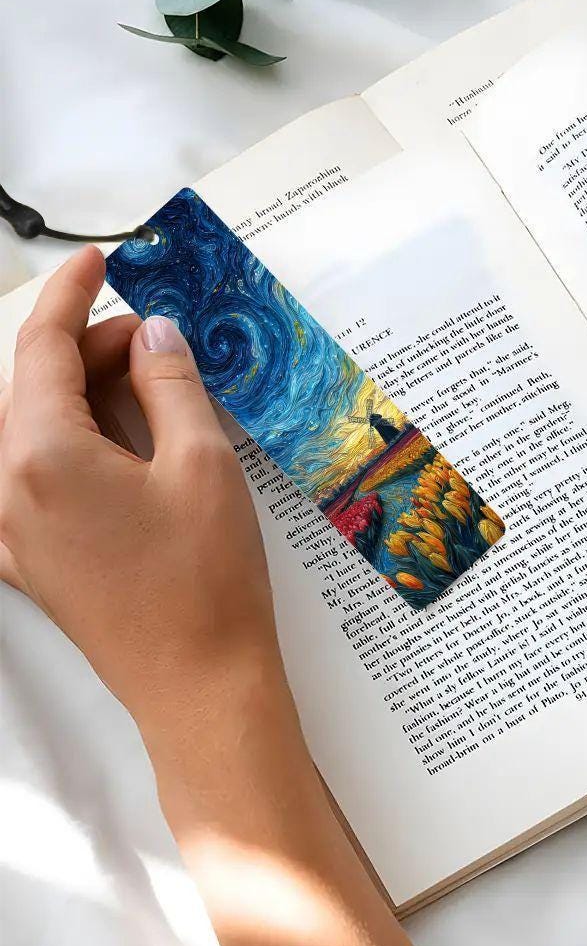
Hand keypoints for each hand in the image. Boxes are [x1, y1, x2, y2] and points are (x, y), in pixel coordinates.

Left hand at [0, 247, 407, 945]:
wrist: (200, 686)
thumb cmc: (207, 576)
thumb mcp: (202, 462)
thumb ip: (170, 382)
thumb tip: (152, 333)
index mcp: (39, 457)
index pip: (43, 348)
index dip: (72, 293)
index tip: (100, 259)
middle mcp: (6, 491)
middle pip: (34, 388)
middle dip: (90, 348)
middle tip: (157, 339)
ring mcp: (12, 531)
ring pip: (36, 430)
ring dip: (86, 394)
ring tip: (154, 385)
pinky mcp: (33, 558)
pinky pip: (40, 474)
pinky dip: (79, 440)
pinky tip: (130, 440)